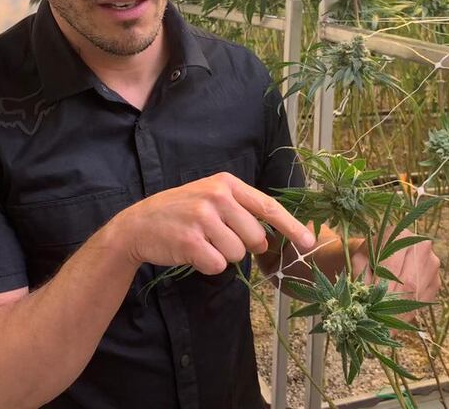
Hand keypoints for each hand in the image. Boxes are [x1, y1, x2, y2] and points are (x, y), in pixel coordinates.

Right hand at [109, 172, 315, 274]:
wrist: (139, 224)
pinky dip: (207, 265)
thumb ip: (241, 211)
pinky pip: (217, 265)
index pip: (267, 206)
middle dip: (242, 246)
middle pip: (255, 238)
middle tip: (218, 238)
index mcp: (226, 183)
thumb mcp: (211, 198)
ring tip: (201, 242)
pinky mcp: (190, 240)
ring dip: (222, 255)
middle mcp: (217, 196)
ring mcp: (203, 217)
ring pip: (237, 254)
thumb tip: (269, 240)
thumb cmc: (181, 212)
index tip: (309, 241)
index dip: (291, 226)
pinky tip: (191, 251)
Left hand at [351, 228, 440, 320]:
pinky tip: (395, 319)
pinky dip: (408, 313)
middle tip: (378, 323)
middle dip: (391, 305)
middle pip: (408, 282)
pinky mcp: (436, 281)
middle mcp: (421, 247)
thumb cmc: (369, 255)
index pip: (392, 268)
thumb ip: (360, 273)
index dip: (381, 290)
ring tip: (385, 325)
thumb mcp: (360, 259)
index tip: (371, 307)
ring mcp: (432, 264)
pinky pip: (423, 301)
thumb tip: (365, 295)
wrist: (384, 250)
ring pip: (417, 294)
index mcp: (400, 236)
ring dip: (400, 312)